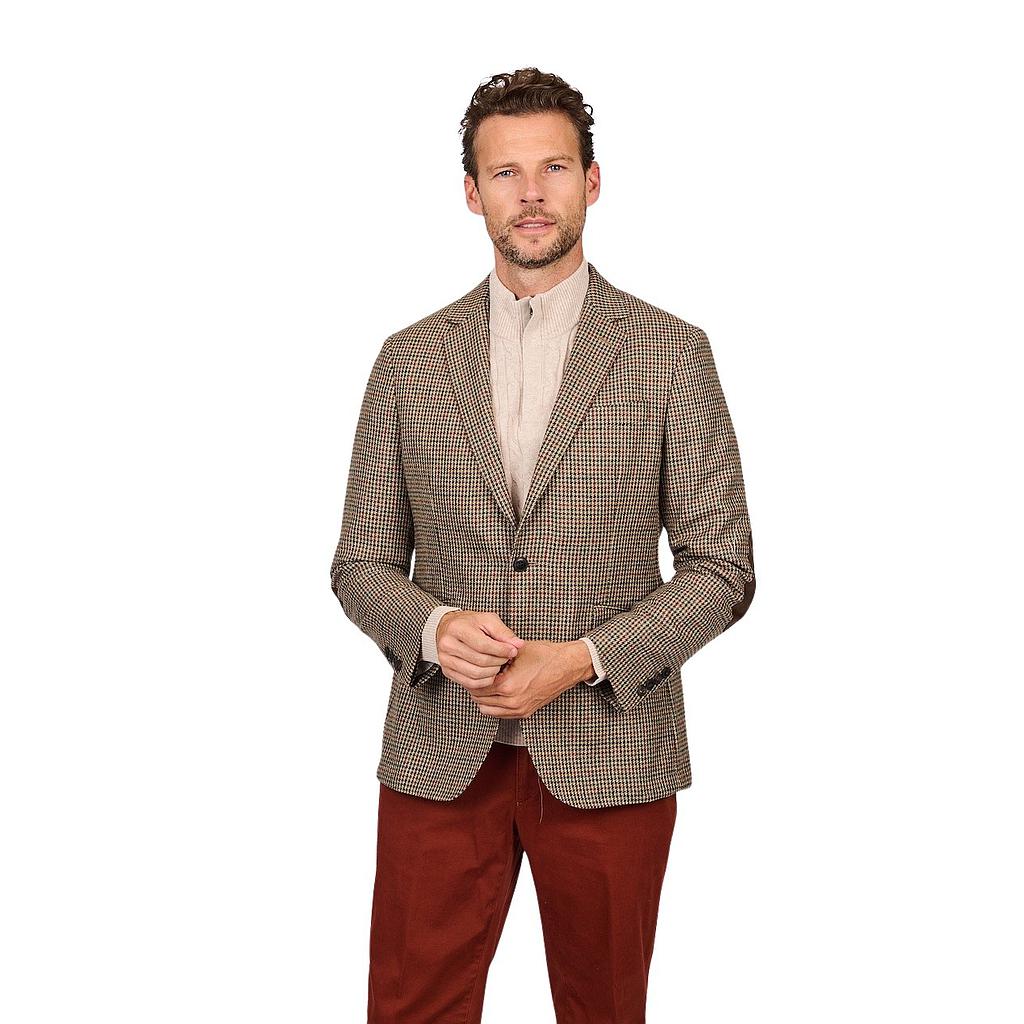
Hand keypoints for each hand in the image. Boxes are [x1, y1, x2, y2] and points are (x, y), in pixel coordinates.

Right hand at [435, 610, 525, 689]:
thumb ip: (504, 632)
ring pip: (475, 674)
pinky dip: (484, 681)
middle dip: (498, 661)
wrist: (449, 628)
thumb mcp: (488, 620)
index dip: (501, 650)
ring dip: (492, 672)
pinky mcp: (447, 671)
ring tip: (499, 665)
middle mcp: (447, 644)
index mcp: (457, 628)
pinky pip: (469, 683)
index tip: (513, 651)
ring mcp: (445, 659)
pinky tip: (490, 673)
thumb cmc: (471, 623)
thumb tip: (518, 645)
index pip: (483, 645)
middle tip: (507, 658)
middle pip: (480, 661)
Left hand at [466, 639, 595, 719]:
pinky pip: (500, 714)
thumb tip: (477, 659)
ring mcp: (519, 710)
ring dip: (483, 697)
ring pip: (486, 709)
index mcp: (507, 685)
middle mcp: (512, 702)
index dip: (472, 674)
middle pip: (478, 699)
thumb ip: (494, 657)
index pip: (476, 685)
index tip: (473, 666)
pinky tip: (498, 689)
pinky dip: (494, 704)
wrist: (567, 666)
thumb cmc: (544, 655)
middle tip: (477, 673)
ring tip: (487, 681)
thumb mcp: (516, 651)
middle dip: (475, 686)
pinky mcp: (525, 713)